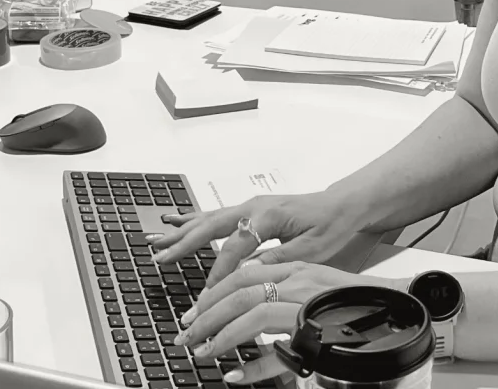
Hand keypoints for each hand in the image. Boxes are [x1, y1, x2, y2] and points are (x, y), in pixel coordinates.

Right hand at [148, 190, 362, 286]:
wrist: (341, 204)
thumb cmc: (330, 224)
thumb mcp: (311, 249)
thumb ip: (278, 260)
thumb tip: (248, 274)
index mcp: (271, 215)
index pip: (237, 244)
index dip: (221, 269)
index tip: (208, 292)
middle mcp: (256, 206)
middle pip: (214, 225)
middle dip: (184, 243)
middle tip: (159, 259)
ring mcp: (251, 206)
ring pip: (210, 219)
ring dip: (182, 231)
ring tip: (156, 242)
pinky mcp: (251, 210)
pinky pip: (217, 215)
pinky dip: (194, 220)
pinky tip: (176, 222)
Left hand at [173, 261, 398, 384]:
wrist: (396, 309)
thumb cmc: (355, 304)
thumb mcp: (313, 292)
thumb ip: (282, 300)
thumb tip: (246, 317)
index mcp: (299, 268)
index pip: (245, 272)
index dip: (214, 292)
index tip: (195, 311)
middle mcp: (302, 280)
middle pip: (241, 289)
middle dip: (206, 313)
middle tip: (186, 334)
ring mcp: (310, 302)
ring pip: (253, 311)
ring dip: (220, 334)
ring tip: (202, 351)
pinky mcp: (320, 327)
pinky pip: (278, 347)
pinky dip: (255, 365)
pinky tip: (237, 375)